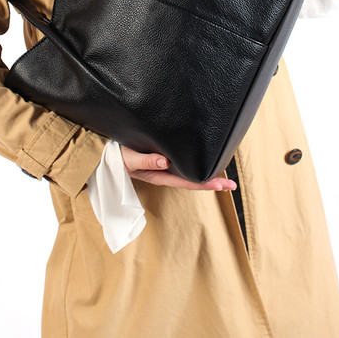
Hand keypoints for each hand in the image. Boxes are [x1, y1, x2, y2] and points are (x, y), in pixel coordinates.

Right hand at [120, 145, 236, 191]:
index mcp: (159, 175)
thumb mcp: (130, 159)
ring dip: (206, 174)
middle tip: (232, 185)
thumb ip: (146, 162)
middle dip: (212, 182)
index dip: (205, 184)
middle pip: (192, 180)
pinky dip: (195, 165)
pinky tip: (203, 162)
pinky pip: (182, 165)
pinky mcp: (161, 159)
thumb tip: (166, 162)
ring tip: (223, 176)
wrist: (106, 154)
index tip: (221, 185)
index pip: (187, 182)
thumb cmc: (116, 157)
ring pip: (189, 173)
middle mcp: (164, 172)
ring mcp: (164, 167)